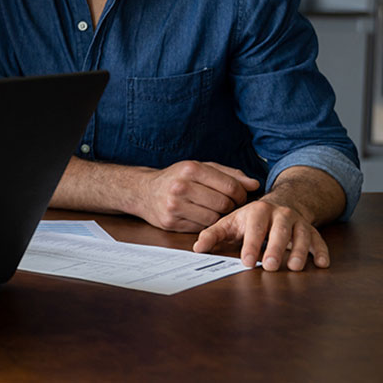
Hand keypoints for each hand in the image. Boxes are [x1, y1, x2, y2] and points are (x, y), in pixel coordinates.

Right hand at [134, 161, 259, 231]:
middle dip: (231, 206)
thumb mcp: (200, 168)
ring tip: (213, 209)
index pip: (230, 186)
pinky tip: (200, 215)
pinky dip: (205, 223)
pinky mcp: (170, 222)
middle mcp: (181, 186)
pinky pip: (201, 227)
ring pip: (214, 218)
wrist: (143, 191)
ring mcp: (174, 205)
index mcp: (190, 169)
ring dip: (219, 216)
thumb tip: (254, 185)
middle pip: (224, 203)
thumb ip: (229, 174)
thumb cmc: (177, 178)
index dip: (241, 194)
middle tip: (228, 205)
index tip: (239, 196)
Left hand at [193, 199, 328, 270]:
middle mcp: (280, 214)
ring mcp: (298, 222)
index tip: (246, 261)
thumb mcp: (230, 223)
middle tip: (270, 266)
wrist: (279, 204)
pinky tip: (321, 263)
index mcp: (257, 211)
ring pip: (301, 235)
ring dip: (299, 251)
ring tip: (294, 267)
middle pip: (279, 231)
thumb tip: (197, 249)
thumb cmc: (250, 220)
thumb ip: (213, 235)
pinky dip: (322, 251)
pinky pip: (319, 240)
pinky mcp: (311, 230)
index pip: (254, 228)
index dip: (250, 245)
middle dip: (275, 248)